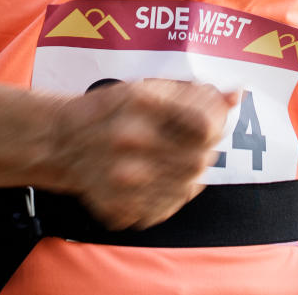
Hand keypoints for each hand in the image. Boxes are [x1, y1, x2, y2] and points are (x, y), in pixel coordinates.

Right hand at [50, 78, 234, 229]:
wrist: (60, 141)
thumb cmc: (110, 110)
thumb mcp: (148, 88)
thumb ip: (193, 93)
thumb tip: (236, 94)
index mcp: (141, 103)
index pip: (204, 126)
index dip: (217, 126)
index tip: (212, 123)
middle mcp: (131, 140)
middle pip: (199, 159)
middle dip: (205, 152)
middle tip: (193, 145)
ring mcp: (122, 178)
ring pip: (185, 187)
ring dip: (189, 175)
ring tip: (174, 162)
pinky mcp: (116, 205)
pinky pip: (162, 209)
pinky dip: (169, 198)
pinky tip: (158, 182)